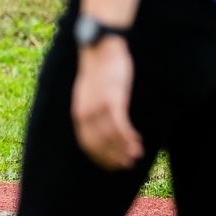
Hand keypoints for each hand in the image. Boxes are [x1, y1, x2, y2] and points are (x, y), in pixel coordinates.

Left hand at [71, 37, 143, 169]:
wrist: (100, 48)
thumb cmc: (98, 72)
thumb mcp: (89, 94)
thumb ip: (91, 110)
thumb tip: (100, 127)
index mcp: (79, 113)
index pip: (87, 144)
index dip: (100, 158)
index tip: (112, 166)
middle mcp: (86, 113)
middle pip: (99, 145)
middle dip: (113, 158)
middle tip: (127, 165)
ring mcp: (99, 107)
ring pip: (112, 138)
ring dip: (124, 150)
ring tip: (135, 156)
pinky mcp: (113, 100)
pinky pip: (121, 126)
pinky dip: (128, 138)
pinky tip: (137, 142)